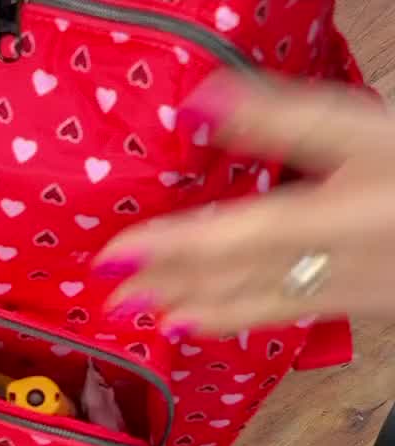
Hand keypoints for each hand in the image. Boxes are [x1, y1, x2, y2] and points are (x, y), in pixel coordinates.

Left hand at [93, 73, 394, 337]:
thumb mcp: (362, 130)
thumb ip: (280, 117)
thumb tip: (200, 101)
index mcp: (336, 215)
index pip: (235, 236)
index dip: (171, 247)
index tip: (117, 251)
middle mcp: (336, 263)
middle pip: (237, 276)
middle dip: (170, 284)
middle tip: (110, 296)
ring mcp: (350, 290)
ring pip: (259, 302)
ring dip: (195, 306)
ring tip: (145, 311)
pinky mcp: (362, 303)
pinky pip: (284, 314)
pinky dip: (235, 315)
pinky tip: (204, 319)